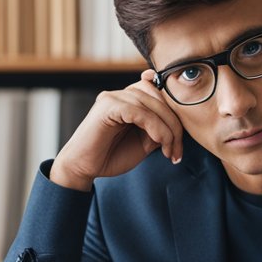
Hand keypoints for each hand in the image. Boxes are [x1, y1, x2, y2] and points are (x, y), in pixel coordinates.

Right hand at [50, 70, 184, 190]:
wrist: (83, 168)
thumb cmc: (110, 156)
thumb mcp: (144, 142)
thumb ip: (159, 128)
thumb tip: (178, 125)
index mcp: (131, 99)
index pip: (162, 96)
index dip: (176, 117)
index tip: (179, 145)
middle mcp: (122, 93)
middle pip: (161, 98)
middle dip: (175, 126)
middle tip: (177, 152)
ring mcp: (114, 97)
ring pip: (153, 104)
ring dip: (168, 130)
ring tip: (169, 151)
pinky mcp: (108, 105)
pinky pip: (141, 112)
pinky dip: (155, 128)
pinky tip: (158, 143)